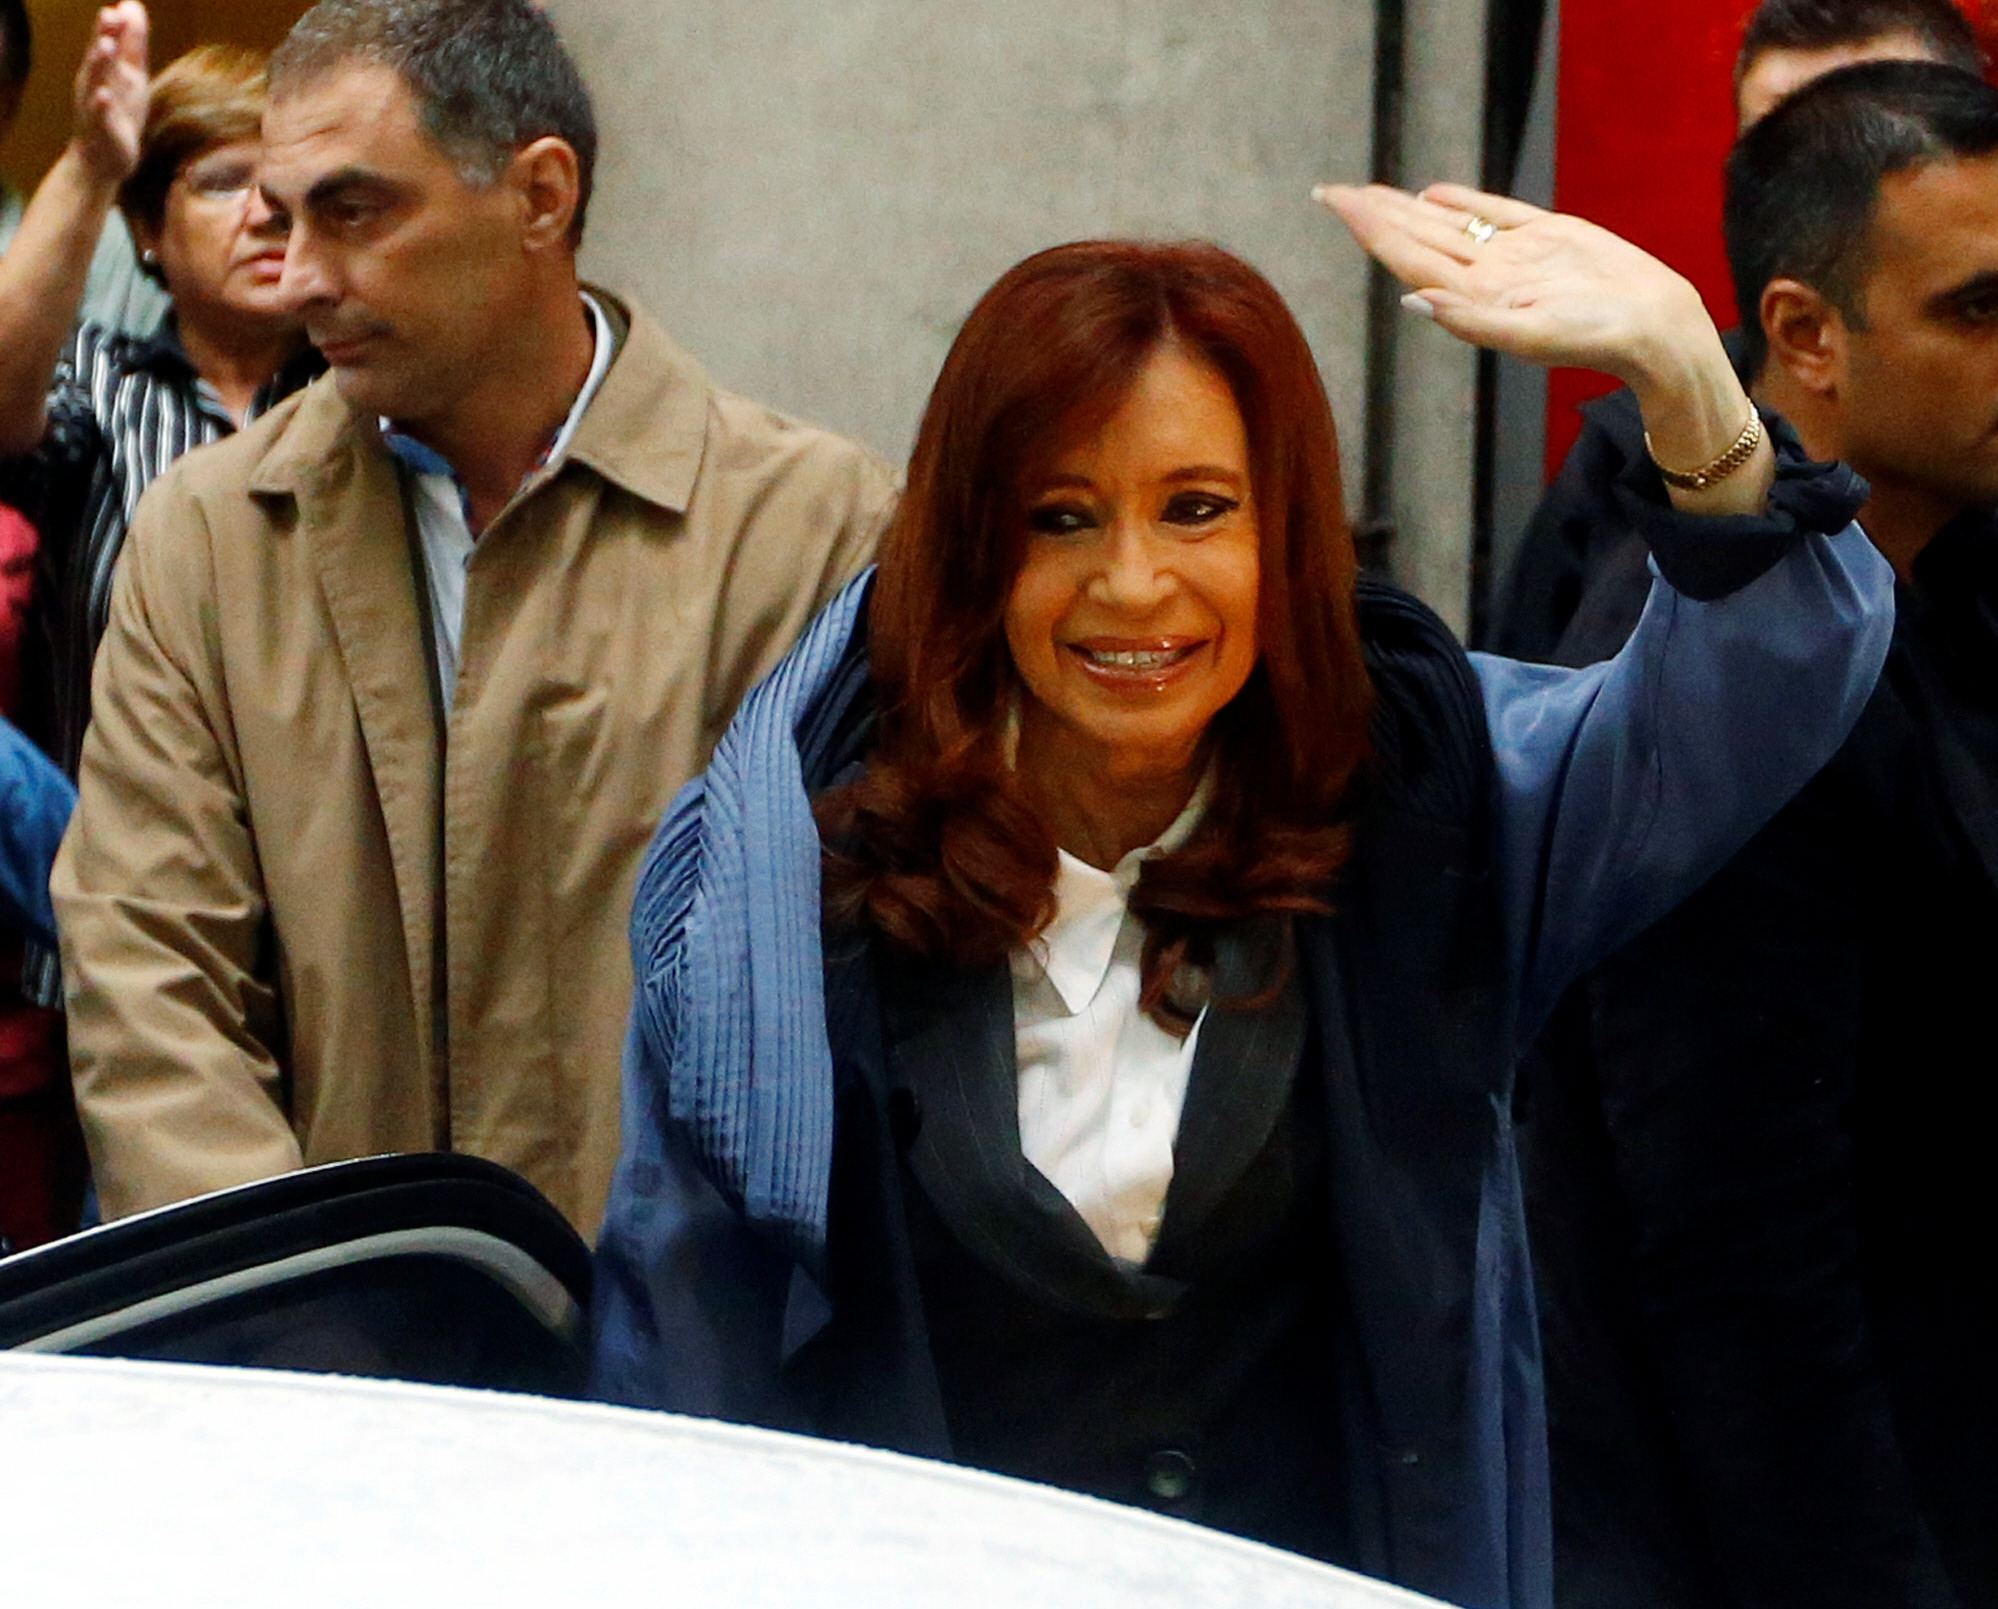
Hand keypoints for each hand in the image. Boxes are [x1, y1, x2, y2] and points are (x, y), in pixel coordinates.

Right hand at [71, 3, 148, 186]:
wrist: (103, 160)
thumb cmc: (118, 112)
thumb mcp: (131, 76)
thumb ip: (132, 43)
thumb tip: (132, 4)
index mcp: (105, 70)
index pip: (110, 42)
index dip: (116, 26)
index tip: (124, 7)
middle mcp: (95, 82)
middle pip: (99, 55)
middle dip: (103, 35)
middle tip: (109, 15)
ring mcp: (95, 105)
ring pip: (95, 81)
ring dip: (100, 63)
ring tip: (106, 46)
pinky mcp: (101, 129)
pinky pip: (98, 114)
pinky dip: (101, 103)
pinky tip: (104, 94)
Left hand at [1314, 180, 1720, 392]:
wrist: (1653, 326)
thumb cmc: (1596, 338)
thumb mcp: (1529, 336)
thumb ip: (1468, 320)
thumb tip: (1409, 300)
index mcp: (1474, 298)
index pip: (1407, 256)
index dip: (1369, 229)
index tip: (1335, 203)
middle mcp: (1485, 277)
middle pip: (1416, 237)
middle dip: (1373, 215)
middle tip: (1331, 192)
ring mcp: (1513, 257)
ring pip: (1446, 224)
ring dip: (1406, 208)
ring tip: (1369, 194)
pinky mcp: (1547, 237)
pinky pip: (1492, 214)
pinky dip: (1461, 202)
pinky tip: (1431, 194)